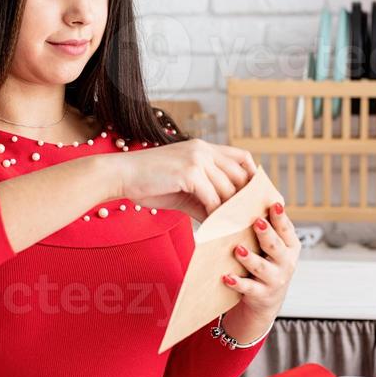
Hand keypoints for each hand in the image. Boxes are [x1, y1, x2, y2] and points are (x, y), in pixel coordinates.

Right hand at [117, 138, 257, 222]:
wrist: (120, 175)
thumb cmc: (149, 182)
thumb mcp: (183, 187)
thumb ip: (205, 197)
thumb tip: (224, 218)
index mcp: (203, 147)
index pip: (242, 157)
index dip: (252, 177)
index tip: (255, 198)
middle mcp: (203, 149)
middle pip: (240, 175)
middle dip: (246, 199)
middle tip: (250, 220)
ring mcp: (197, 159)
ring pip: (228, 189)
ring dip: (231, 211)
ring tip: (234, 228)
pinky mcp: (189, 173)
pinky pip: (213, 198)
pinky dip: (215, 215)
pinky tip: (214, 226)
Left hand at [222, 202, 300, 332]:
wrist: (267, 300)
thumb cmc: (267, 263)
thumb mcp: (272, 246)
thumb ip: (267, 226)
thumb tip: (251, 194)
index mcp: (290, 247)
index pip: (286, 230)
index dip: (281, 218)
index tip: (274, 205)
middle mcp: (286, 263)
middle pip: (276, 247)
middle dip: (267, 234)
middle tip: (257, 222)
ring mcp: (275, 280)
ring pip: (262, 268)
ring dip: (250, 258)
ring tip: (238, 250)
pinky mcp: (261, 294)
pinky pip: (249, 288)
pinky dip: (237, 283)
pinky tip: (226, 277)